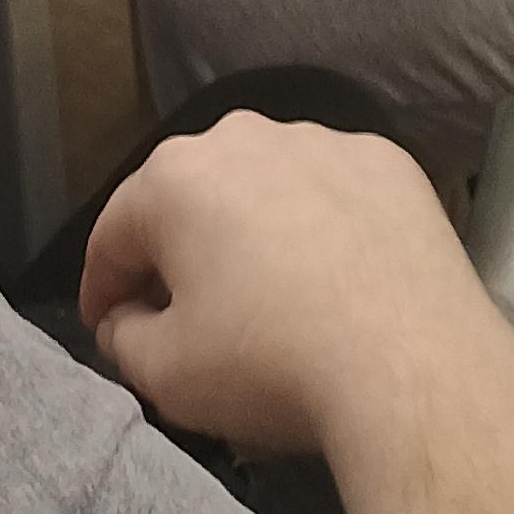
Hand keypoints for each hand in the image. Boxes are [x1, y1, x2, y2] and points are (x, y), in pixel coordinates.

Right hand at [80, 115, 474, 463]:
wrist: (411, 366)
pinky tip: (341, 279)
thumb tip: (126, 319)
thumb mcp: (166, 376)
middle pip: (190, 200)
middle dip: (180, 254)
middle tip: (190, 317)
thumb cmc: (271, 364)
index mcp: (174, 180)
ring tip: (275, 298)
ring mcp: (321, 141)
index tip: (107, 326)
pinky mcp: (387, 162)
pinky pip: (335, 192)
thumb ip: (123, 340)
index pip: (114, 234)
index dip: (102, 288)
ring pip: (265, 187)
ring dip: (255, 232)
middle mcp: (241, 136)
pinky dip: (326, 226)